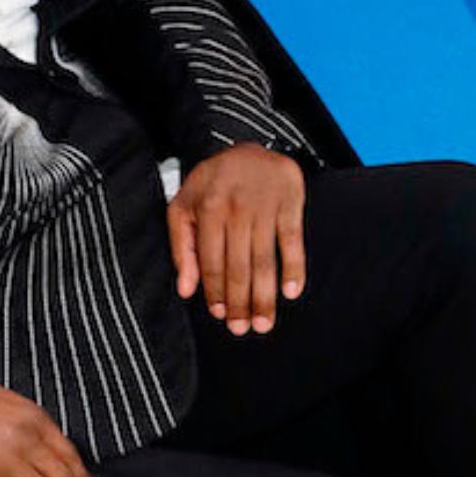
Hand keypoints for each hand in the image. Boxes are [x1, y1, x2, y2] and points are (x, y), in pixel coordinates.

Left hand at [166, 142, 306, 335]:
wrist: (250, 147)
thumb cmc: (213, 183)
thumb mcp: (184, 206)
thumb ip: (181, 247)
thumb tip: (186, 290)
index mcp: (208, 209)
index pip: (212, 262)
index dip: (215, 292)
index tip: (220, 316)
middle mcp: (237, 208)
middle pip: (239, 266)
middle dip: (240, 303)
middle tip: (243, 329)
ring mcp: (266, 206)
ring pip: (265, 260)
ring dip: (265, 296)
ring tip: (264, 323)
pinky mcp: (291, 202)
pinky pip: (293, 241)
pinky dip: (294, 268)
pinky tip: (291, 292)